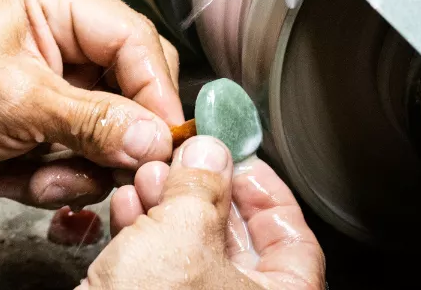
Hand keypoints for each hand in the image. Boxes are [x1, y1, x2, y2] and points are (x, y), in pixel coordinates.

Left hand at [0, 0, 182, 204]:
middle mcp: (63, 27)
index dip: (154, 96)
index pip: (135, 40)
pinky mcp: (53, 115)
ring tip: (35, 174)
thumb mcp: (14, 104)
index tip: (160, 146)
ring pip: (117, 130)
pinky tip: (20, 176)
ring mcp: (60, 74)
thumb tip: (153, 138)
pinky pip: (91, 153)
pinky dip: (63, 175)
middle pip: (135, 87)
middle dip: (111, 140)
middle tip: (95, 170)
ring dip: (80, 167)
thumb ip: (92, 121)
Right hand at [84, 136, 325, 289]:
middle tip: (184, 157)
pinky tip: (127, 203)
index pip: (294, 237)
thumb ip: (201, 185)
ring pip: (193, 248)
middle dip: (203, 191)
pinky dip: (145, 231)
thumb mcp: (183, 232)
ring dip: (167, 204)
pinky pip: (161, 267)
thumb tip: (210, 152)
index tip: (239, 156)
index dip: (265, 190)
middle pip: (237, 238)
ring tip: (147, 174)